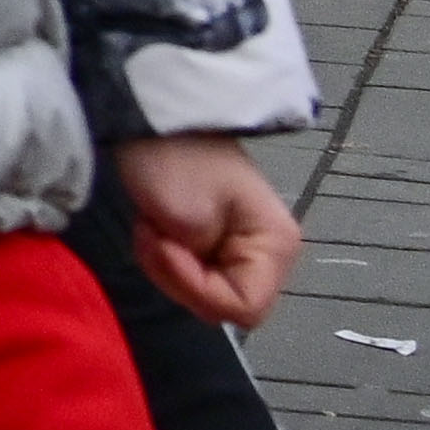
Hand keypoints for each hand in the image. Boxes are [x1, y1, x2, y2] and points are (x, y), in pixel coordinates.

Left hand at [115, 134, 300, 330]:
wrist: (156, 121)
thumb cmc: (176, 159)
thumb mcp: (186, 216)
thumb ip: (202, 270)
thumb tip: (205, 291)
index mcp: (275, 246)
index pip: (247, 308)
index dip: (201, 290)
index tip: (170, 249)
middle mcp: (266, 255)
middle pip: (223, 304)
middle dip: (180, 278)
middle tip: (156, 236)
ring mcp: (240, 251)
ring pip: (202, 292)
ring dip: (167, 267)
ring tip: (154, 226)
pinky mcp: (215, 245)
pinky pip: (191, 275)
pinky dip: (165, 260)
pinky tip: (155, 229)